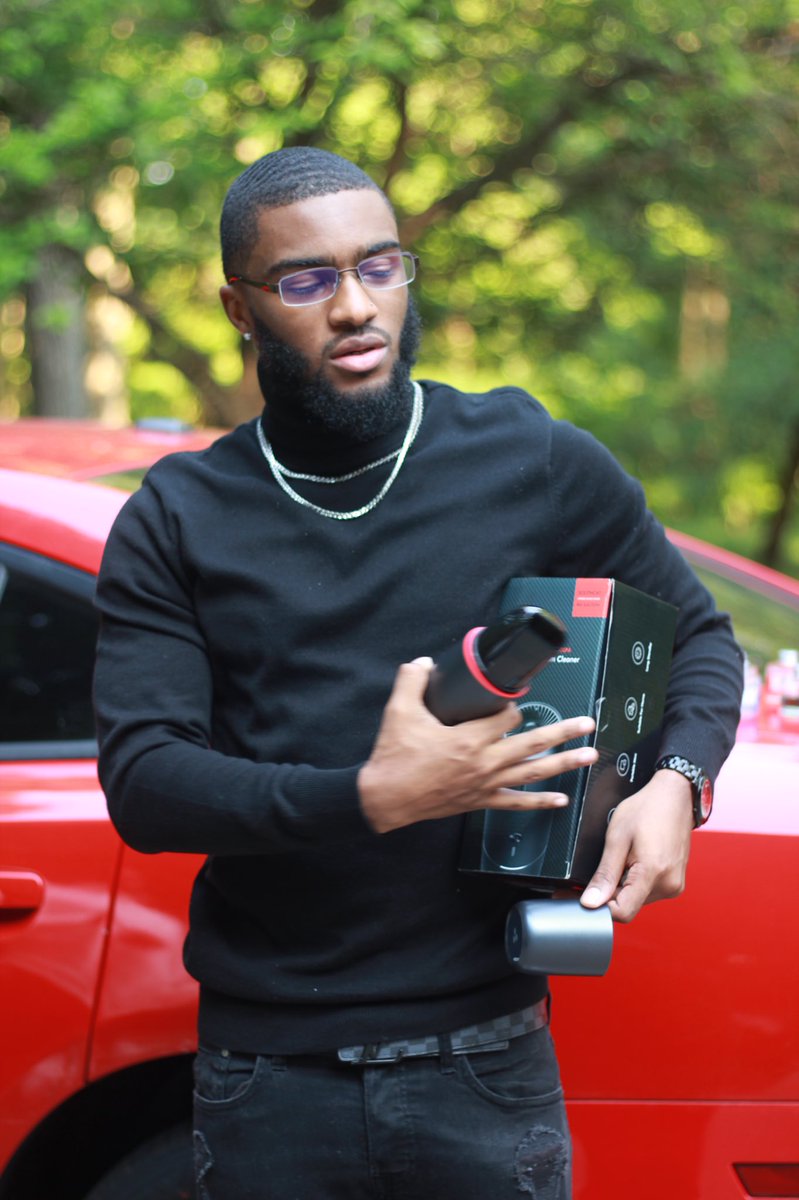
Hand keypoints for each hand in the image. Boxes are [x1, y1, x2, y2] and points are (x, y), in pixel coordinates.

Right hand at [358, 658, 596, 833]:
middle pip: (532, 743)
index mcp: (468, 738)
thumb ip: (411, 681)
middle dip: (564, 732)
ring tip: (589, 756)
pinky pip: (516, 803)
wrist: (385, 798)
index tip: (515, 697)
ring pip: (533, 772)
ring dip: (564, 763)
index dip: (513, 705)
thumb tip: (421, 662)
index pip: (506, 717)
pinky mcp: (480, 801)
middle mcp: (484, 762)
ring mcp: (485, 784)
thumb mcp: (398, 711)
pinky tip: (561, 800)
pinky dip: (540, 802)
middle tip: (588, 723)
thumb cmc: (394, 757)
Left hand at [580, 769, 694, 922]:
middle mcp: (669, 885)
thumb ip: (605, 873)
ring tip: (627, 856)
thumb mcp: (617, 838)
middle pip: (629, 905)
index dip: (601, 905)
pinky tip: (636, 859)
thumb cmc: (647, 809)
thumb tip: (591, 902)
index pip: (623, 913)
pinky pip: (648, 891)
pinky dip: (636, 881)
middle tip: (609, 863)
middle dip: (612, 891)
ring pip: (637, 899)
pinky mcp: (676, 883)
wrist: (674, 797)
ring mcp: (675, 885)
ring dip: (625, 885)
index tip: (590, 891)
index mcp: (654, 873)